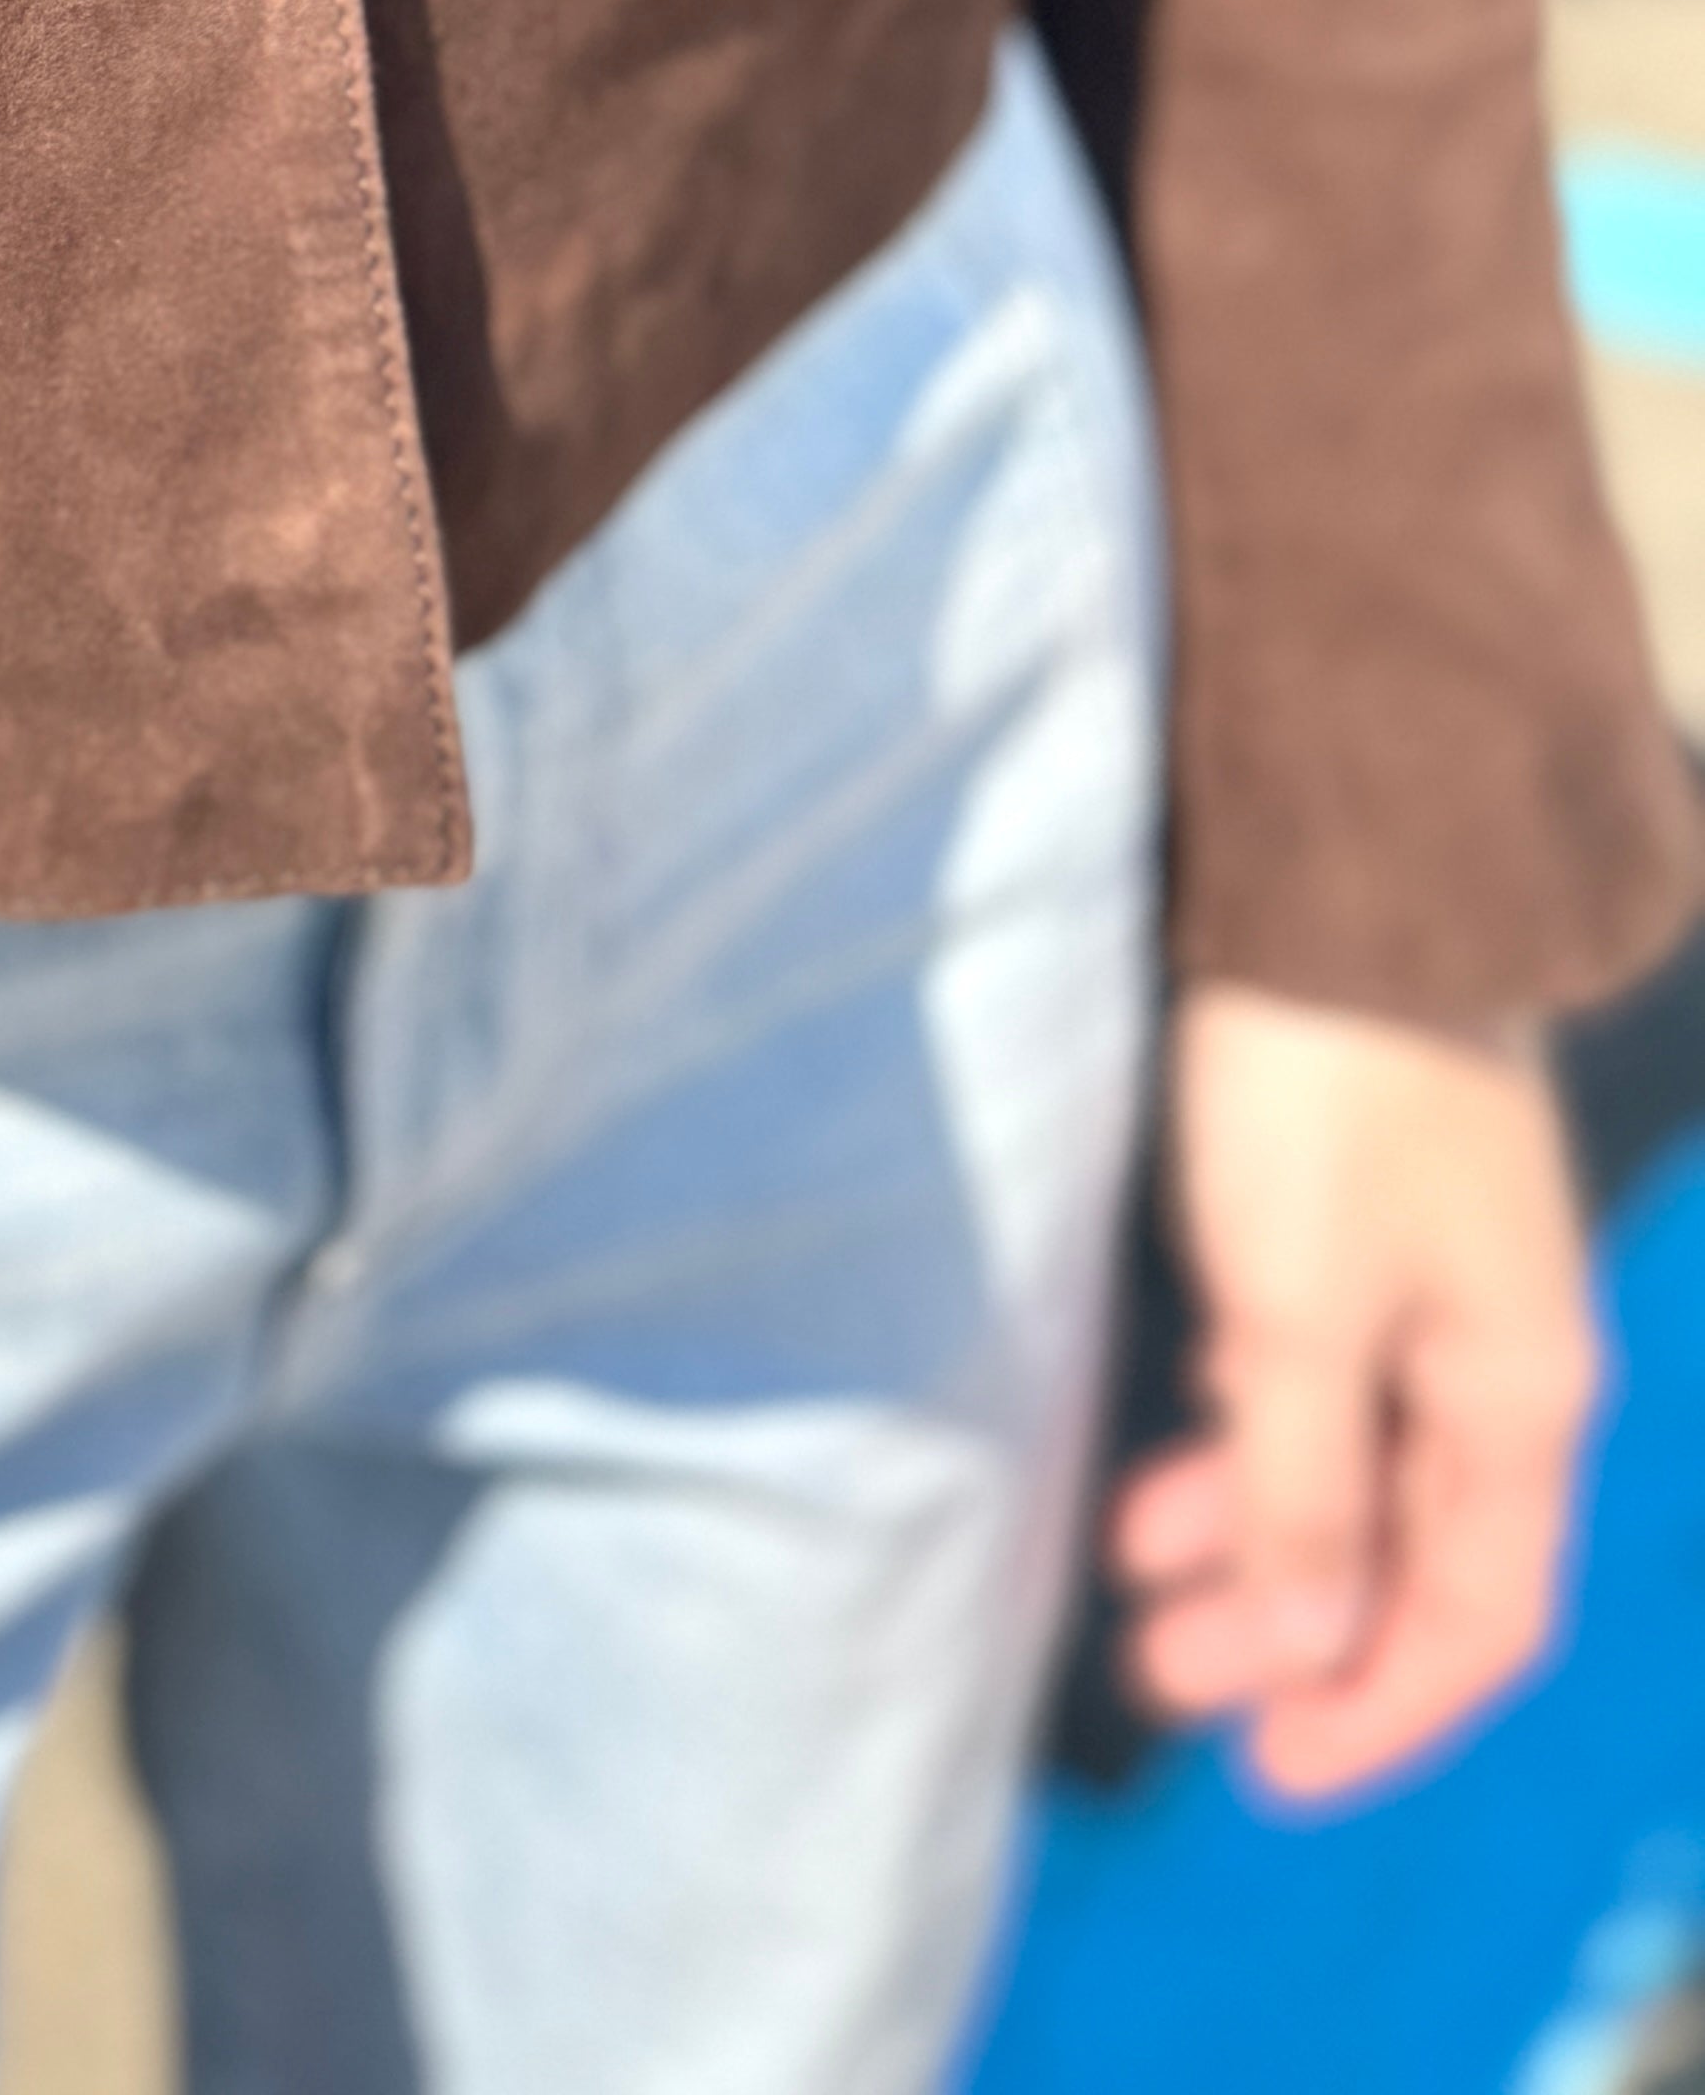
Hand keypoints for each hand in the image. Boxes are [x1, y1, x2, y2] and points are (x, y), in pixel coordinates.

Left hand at [1111, 980, 1600, 1800]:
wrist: (1346, 884)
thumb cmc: (1325, 1098)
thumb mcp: (1297, 1309)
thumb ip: (1305, 1486)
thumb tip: (1313, 1647)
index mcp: (1519, 1395)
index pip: (1478, 1615)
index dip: (1381, 1707)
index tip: (1269, 1769)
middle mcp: (1495, 1357)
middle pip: (1410, 1550)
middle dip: (1297, 1633)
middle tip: (1167, 1682)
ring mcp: (1429, 1286)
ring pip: (1349, 1466)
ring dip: (1254, 1538)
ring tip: (1134, 1586)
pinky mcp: (1357, 1222)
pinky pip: (1313, 1383)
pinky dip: (1246, 1440)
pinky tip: (1163, 1471)